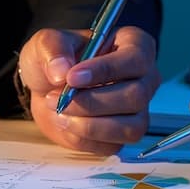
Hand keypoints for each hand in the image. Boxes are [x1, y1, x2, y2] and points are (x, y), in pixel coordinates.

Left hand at [18, 26, 160, 153]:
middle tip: (58, 98)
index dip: (106, 70)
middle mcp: (144, 78)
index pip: (136, 59)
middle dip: (92, 102)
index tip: (72, 77)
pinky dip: (84, 138)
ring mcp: (137, 110)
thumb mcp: (46, 43)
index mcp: (134, 45)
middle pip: (136, 96)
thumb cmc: (56, 60)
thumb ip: (52, 48)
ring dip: (89, 124)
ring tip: (60, 113)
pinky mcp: (123, 136)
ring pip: (130, 127)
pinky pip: (112, 145)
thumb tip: (61, 70)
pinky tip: (67, 124)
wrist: (45, 88)